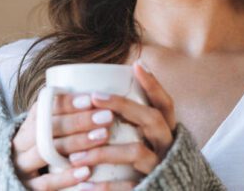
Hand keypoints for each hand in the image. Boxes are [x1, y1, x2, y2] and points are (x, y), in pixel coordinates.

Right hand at [11, 93, 116, 189]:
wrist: (16, 178)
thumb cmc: (45, 147)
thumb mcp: (48, 129)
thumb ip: (66, 115)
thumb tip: (100, 95)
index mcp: (29, 123)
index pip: (45, 107)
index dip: (68, 102)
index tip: (92, 99)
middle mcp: (22, 142)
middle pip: (49, 127)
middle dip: (79, 121)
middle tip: (107, 117)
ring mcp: (23, 165)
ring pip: (47, 151)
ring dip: (77, 143)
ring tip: (102, 137)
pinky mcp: (27, 186)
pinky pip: (46, 182)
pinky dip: (66, 177)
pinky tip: (87, 171)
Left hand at [68, 61, 176, 189]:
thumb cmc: (149, 162)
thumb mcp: (150, 139)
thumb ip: (136, 120)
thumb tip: (106, 91)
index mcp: (167, 130)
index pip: (165, 103)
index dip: (154, 84)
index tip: (136, 65)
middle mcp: (167, 146)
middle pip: (152, 119)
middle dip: (124, 105)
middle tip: (94, 97)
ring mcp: (160, 166)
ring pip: (137, 152)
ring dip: (104, 151)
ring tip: (75, 156)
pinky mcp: (152, 187)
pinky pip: (129, 186)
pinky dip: (106, 187)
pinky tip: (83, 186)